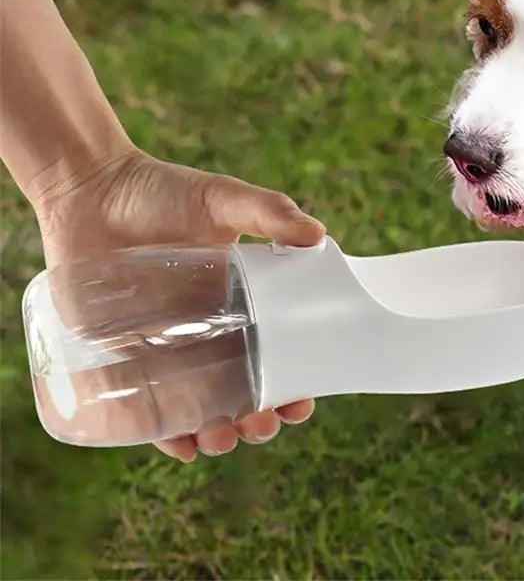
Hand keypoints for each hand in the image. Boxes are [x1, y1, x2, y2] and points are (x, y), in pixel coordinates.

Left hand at [32, 148, 325, 461]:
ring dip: (219, 435)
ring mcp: (166, 350)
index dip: (294, 383)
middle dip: (259, 419)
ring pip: (201, 410)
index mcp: (241, 304)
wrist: (92, 191)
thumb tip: (318, 237)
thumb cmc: (162, 192)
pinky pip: (148, 410)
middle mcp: (208, 334)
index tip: (303, 401)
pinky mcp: (123, 359)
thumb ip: (269, 212)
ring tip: (224, 437)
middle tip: (264, 422)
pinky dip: (167, 436)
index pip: (276, 354)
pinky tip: (183, 446)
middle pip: (243, 392)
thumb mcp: (222, 199)